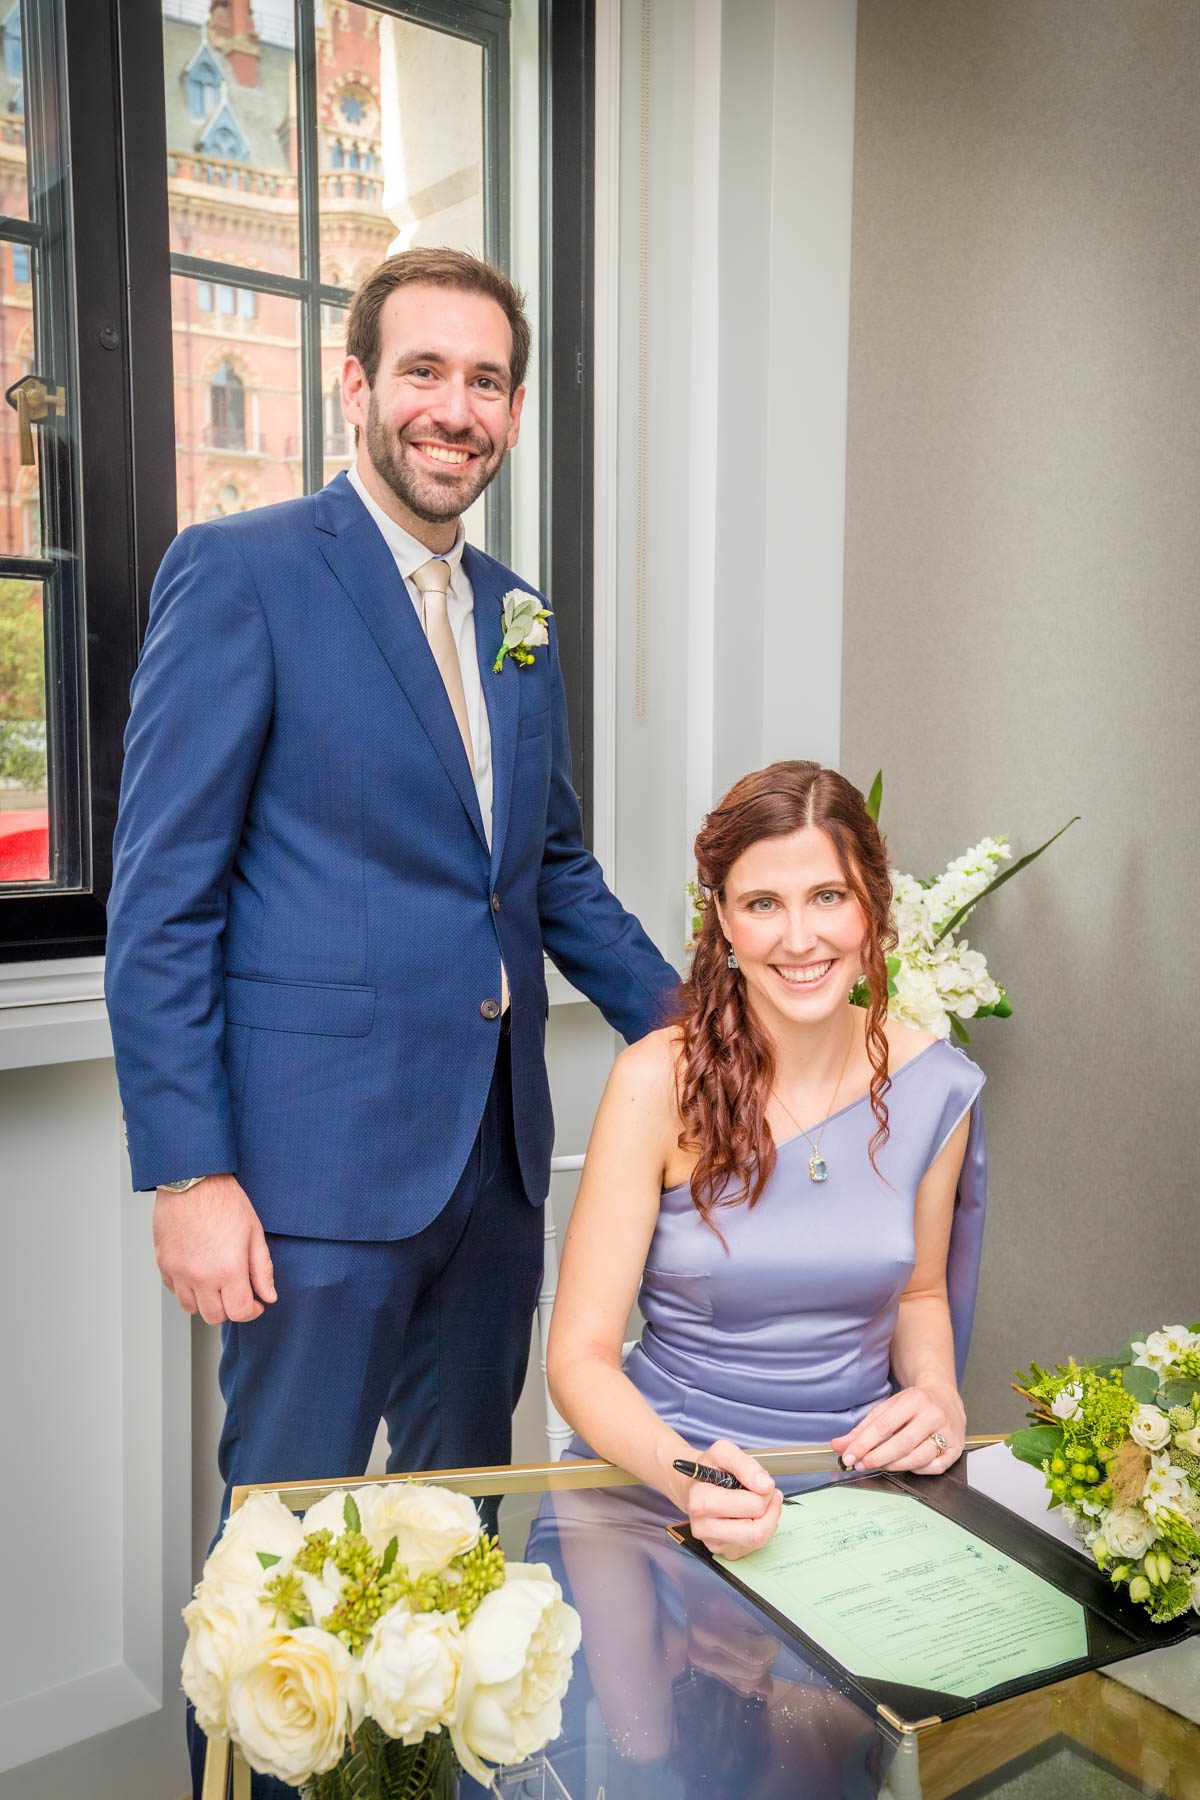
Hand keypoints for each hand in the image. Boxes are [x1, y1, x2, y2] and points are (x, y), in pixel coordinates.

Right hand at [153, 1174, 276, 1325]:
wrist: (191, 1180)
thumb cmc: (223, 1200)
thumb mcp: (254, 1233)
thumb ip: (262, 1269)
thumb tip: (269, 1295)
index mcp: (228, 1269)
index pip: (239, 1312)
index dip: (251, 1312)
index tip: (254, 1304)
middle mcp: (201, 1276)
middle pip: (214, 1316)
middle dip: (229, 1309)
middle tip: (236, 1292)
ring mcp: (178, 1272)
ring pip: (191, 1308)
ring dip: (206, 1301)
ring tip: (216, 1282)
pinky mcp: (163, 1264)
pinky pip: (174, 1291)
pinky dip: (187, 1288)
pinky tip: (198, 1272)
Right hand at [682, 1439, 781, 1560]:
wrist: (695, 1485)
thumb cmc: (710, 1469)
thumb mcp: (723, 1452)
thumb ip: (745, 1464)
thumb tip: (764, 1485)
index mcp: (700, 1501)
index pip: (751, 1506)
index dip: (765, 1492)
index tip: (762, 1481)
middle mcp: (703, 1527)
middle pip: (756, 1532)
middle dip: (769, 1510)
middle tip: (766, 1493)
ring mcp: (713, 1543)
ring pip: (758, 1541)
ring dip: (768, 1520)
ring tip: (761, 1502)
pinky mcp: (724, 1552)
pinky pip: (754, 1547)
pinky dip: (761, 1529)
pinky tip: (752, 1515)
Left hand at [831, 1384, 964, 1474]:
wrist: (945, 1397)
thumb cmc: (914, 1404)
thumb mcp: (887, 1408)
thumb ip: (863, 1429)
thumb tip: (839, 1445)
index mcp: (915, 1400)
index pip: (884, 1426)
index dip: (863, 1444)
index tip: (849, 1456)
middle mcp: (933, 1415)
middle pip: (902, 1444)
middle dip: (877, 1458)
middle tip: (861, 1464)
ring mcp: (948, 1432)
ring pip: (918, 1458)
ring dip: (894, 1466)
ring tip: (880, 1464)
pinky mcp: (956, 1449)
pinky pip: (934, 1467)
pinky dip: (917, 1470)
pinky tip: (906, 1465)